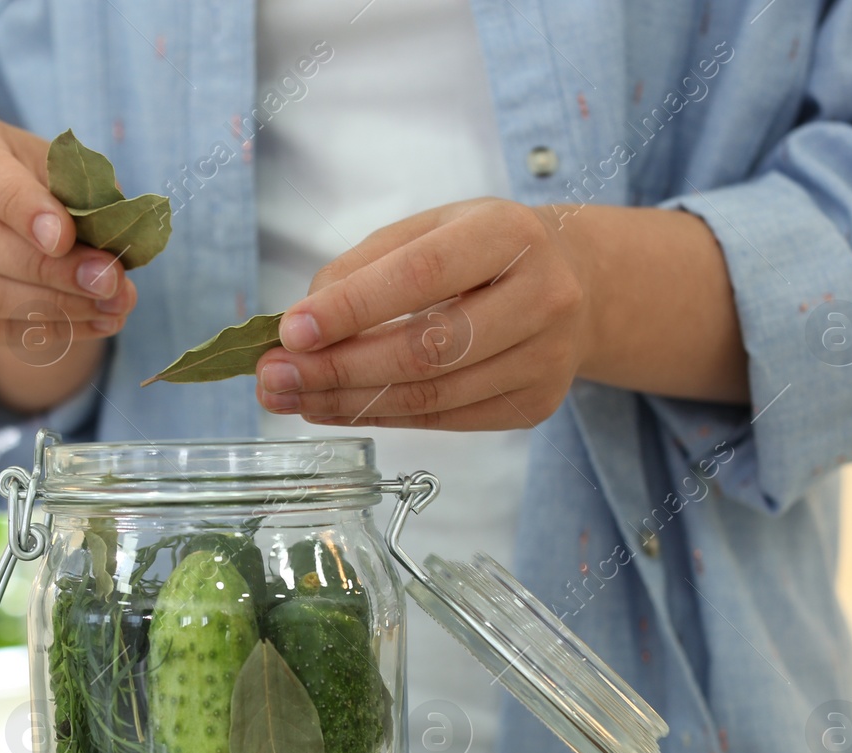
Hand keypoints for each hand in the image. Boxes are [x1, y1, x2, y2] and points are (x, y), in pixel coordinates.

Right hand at [0, 114, 137, 411]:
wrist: (13, 222)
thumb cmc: (45, 185)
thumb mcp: (70, 174)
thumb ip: (88, 201)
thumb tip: (113, 248)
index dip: (22, 207)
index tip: (66, 238)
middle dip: (48, 269)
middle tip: (108, 282)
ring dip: (51, 307)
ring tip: (110, 309)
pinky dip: (43, 331)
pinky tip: (91, 324)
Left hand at [255, 200, 747, 428]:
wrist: (578, 283)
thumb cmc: (483, 251)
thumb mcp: (429, 230)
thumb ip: (362, 268)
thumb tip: (297, 327)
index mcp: (510, 234)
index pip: (421, 275)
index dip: (351, 307)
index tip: (289, 331)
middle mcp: (542, 298)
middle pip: (425, 350)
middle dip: (337, 369)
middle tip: (273, 378)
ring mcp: (545, 360)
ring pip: (431, 398)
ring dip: (347, 404)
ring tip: (289, 398)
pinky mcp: (534, 406)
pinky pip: (443, 422)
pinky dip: (381, 419)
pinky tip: (336, 408)